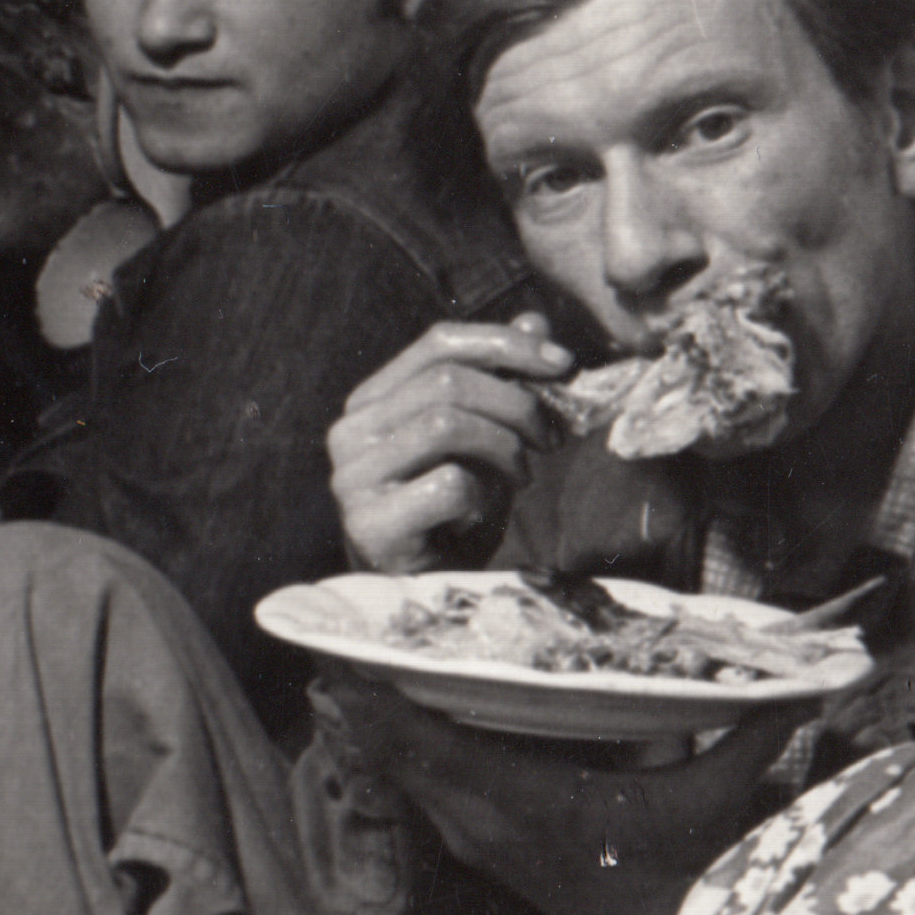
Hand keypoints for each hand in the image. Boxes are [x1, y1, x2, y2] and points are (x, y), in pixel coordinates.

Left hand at [310, 673, 801, 914]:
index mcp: (529, 804)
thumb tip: (819, 678)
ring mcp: (483, 840)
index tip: (337, 667)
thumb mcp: (716, 798)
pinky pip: (427, 794)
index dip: (381, 709)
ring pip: (409, 779)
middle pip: (403, 759)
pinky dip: (401, 758)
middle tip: (319, 655)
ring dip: (375, 732)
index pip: (435, 750)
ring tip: (336, 679)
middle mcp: (491, 824)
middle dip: (362, 708)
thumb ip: (753, 732)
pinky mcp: (486, 847)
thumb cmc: (686, 870)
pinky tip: (379, 727)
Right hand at [326, 316, 574, 569]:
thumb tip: (535, 320)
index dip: (506, 344)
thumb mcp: (483, 438)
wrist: (424, 593)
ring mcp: (353, 479)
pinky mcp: (370, 525)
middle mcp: (351, 432)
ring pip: (445, 423)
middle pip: (447, 382)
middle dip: (517, 404)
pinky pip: (448, 484)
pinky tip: (482, 515)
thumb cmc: (453, 512)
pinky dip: (483, 496)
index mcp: (372, 400)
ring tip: (520, 476)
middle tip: (551, 438)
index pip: (438, 343)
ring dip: (504, 448)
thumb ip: (499, 379)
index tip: (563, 364)